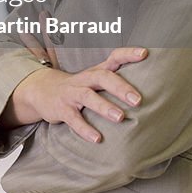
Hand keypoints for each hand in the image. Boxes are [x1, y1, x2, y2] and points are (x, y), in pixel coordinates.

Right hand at [3, 46, 147, 142]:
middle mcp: (85, 79)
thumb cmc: (78, 87)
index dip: (128, 54)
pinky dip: (85, 129)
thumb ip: (115, 81)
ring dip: (105, 107)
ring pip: (88, 97)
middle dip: (121, 88)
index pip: (113, 57)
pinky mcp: (62, 109)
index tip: (144, 53)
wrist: (41, 91)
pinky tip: (97, 139)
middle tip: (138, 100)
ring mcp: (72, 94)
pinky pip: (74, 119)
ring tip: (120, 118)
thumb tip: (150, 89)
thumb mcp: (94, 80)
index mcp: (95, 71)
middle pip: (103, 77)